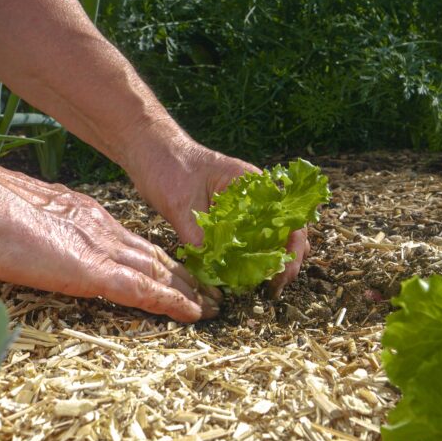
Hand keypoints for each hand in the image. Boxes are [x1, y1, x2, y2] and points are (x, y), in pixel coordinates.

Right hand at [0, 146, 219, 321]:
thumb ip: (36, 235)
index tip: (179, 275)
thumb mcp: (12, 223)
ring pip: (154, 272)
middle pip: (150, 257)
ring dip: (186, 290)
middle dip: (182, 277)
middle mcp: (96, 228)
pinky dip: (169, 301)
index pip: (129, 245)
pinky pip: (138, 289)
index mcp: (79, 216)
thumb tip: (37, 248)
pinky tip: (192, 312)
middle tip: (211, 293)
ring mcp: (94, 246)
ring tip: (214, 305)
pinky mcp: (86, 267)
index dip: (158, 262)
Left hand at [126, 138, 308, 297]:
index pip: (289, 217)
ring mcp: (240, 208)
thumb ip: (198, 236)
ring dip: (267, 262)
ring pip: (266, 238)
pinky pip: (243, 241)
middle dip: (284, 261)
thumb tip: (213, 273)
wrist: (149, 152)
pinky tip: (240, 277)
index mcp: (252, 185)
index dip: (291, 248)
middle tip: (273, 287)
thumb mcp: (182, 204)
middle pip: (284, 231)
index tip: (281, 273)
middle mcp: (252, 197)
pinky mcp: (224, 218)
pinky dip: (246, 259)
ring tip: (263, 287)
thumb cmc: (168, 165)